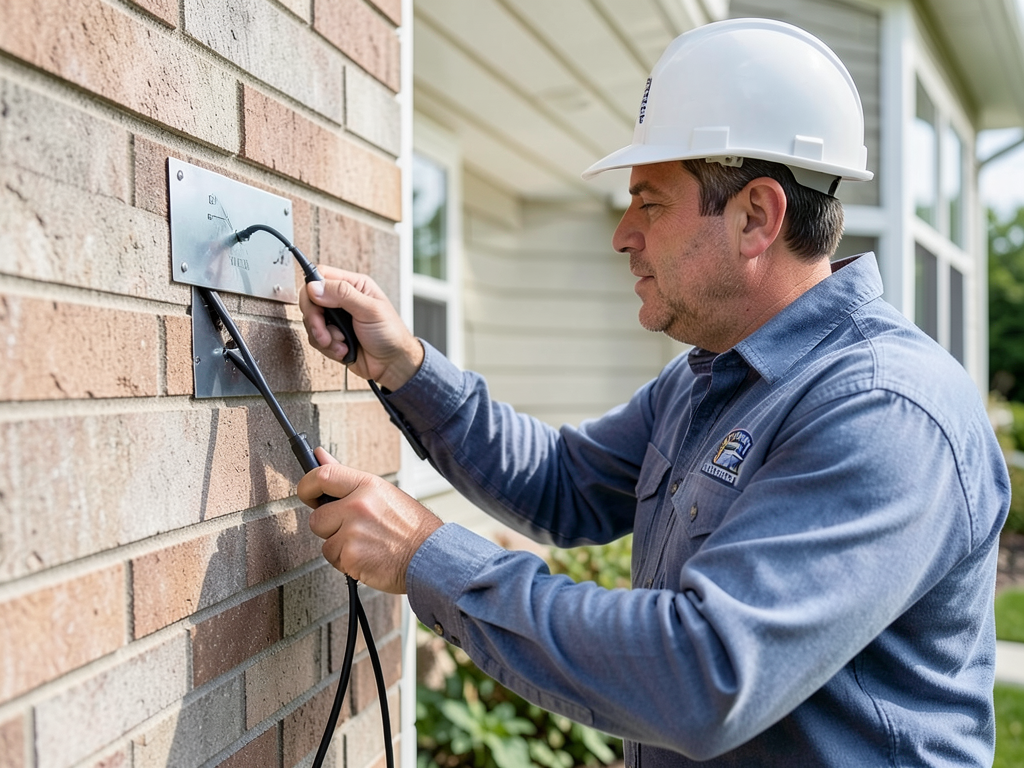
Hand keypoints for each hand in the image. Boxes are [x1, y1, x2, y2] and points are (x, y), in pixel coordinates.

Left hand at [298, 448, 442, 593]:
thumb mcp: (383, 494)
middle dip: (329, 528)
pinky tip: (369, 558)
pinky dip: (347, 564)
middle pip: (318, 517)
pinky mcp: (351, 556)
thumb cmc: (411, 527)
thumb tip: (319, 455)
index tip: (307, 493)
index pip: (323, 475)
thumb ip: (348, 479)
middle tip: (353, 531)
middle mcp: (359, 505)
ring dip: (340, 547)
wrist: (431, 557)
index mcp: (368, 486)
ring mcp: (354, 531)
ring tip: (367, 545)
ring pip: (325, 542)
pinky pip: (334, 560)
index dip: (307, 485)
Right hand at [299, 266, 423, 390]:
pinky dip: (328, 348)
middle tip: (325, 332)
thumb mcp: (370, 310)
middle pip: (310, 300)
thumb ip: (343, 295)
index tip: (316, 304)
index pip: (321, 276)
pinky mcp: (332, 336)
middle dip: (315, 319)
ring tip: (342, 343)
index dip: (312, 289)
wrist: (393, 364)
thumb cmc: (391, 334)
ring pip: (311, 322)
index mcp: (354, 286)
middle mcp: (342, 300)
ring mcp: (336, 319)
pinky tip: (344, 350)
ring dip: (324, 337)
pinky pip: (316, 339)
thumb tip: (315, 286)